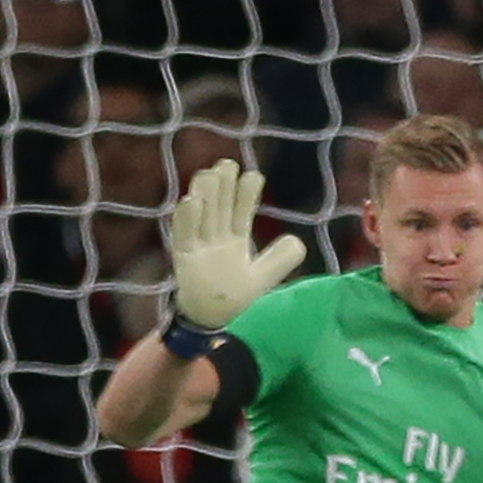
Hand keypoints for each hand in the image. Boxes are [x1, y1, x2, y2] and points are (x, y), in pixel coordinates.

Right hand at [169, 159, 305, 328]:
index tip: (254, 175)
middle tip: (227, 163)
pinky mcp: (184, 258)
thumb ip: (281, 260)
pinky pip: (184, 235)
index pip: (241, 212)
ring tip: (209, 173)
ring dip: (204, 194)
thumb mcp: (263, 277)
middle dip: (224, 186)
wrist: (212, 320)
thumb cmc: (234, 296)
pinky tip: (190, 200)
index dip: (246, 194)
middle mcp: (215, 238)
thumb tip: (298, 241)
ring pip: (202, 215)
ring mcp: (199, 246)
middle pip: (220, 207)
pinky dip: (187, 219)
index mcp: (234, 239)